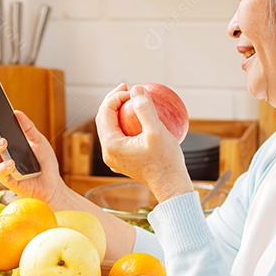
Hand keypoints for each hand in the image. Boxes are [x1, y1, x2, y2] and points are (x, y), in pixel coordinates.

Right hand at [0, 110, 66, 205]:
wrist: (53, 182)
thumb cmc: (44, 162)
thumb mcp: (38, 140)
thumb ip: (28, 127)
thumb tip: (16, 113)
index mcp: (7, 145)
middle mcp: (2, 156)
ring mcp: (4, 169)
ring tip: (3, 142)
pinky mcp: (9, 181)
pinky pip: (1, 174)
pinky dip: (4, 167)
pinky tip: (11, 163)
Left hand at [95, 84, 193, 202]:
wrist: (171, 187)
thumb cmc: (165, 162)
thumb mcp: (156, 131)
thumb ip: (145, 109)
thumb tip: (136, 88)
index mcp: (111, 145)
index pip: (105, 113)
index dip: (116, 97)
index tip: (132, 90)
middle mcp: (109, 152)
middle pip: (104, 119)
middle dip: (114, 101)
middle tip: (128, 88)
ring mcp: (115, 158)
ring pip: (111, 128)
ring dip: (120, 112)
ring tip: (133, 99)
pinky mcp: (124, 160)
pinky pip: (121, 136)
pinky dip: (127, 123)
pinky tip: (141, 117)